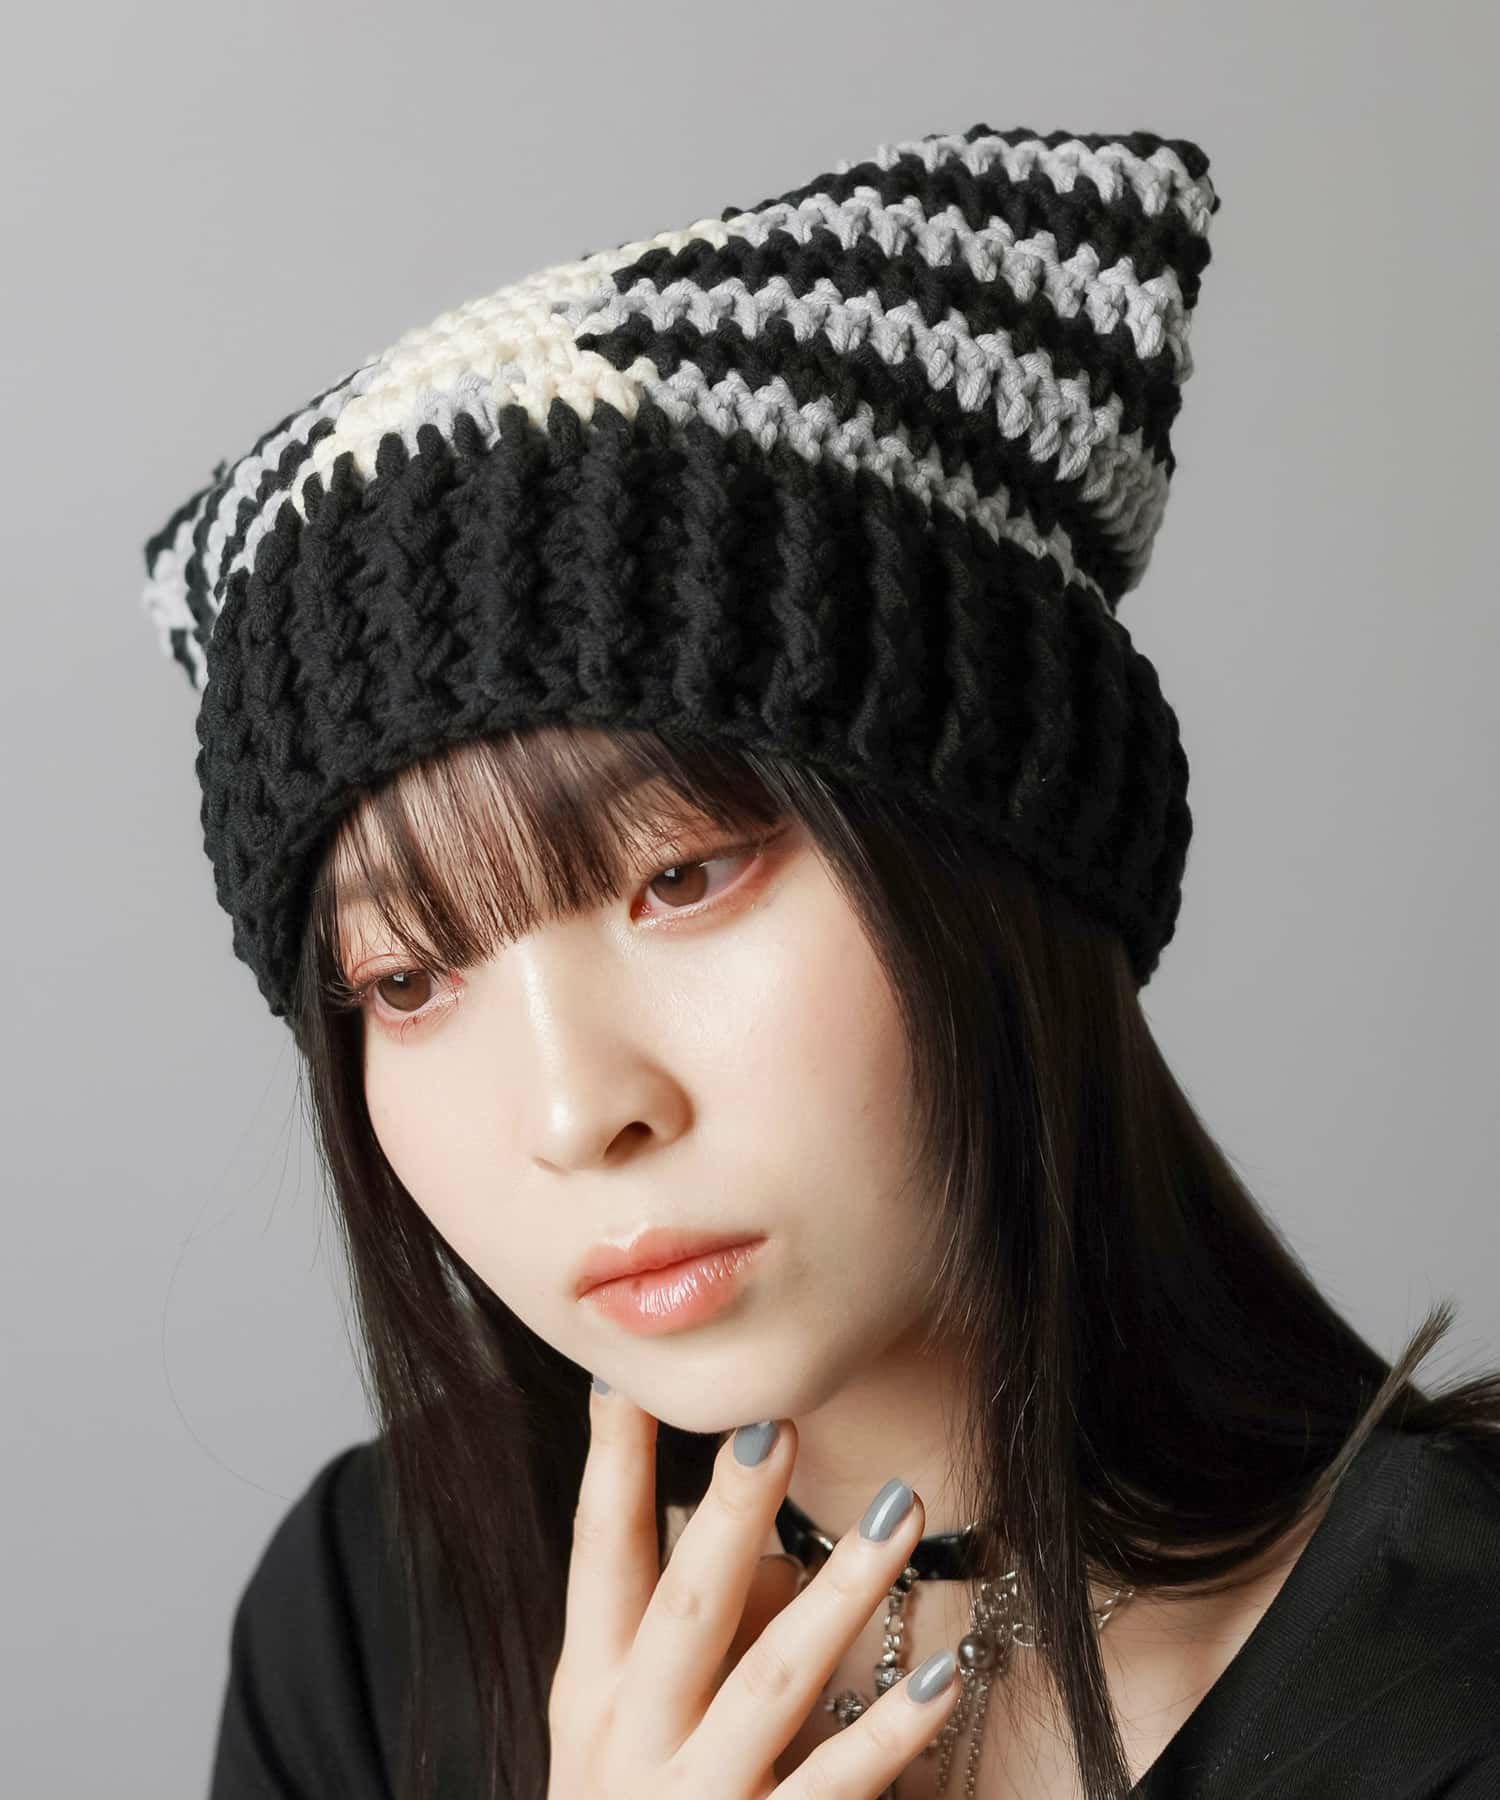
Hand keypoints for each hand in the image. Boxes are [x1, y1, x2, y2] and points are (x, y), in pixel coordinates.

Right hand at [545, 1381, 960, 1796]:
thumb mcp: (622, 1723)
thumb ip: (679, 1630)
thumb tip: (751, 1532)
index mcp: (587, 1692)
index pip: (598, 1556)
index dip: (612, 1466)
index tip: (628, 1376)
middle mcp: (625, 1743)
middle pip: (683, 1604)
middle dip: (731, 1512)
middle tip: (777, 1419)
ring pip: (772, 1681)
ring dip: (841, 1589)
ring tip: (900, 1508)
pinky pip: (832, 1790)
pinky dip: (887, 1733)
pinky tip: (941, 1677)